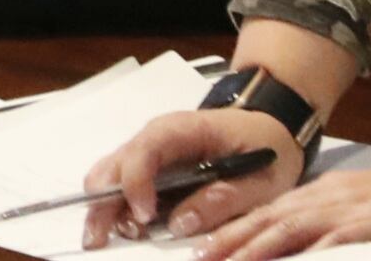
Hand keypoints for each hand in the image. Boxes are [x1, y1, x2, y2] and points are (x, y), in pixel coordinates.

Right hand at [80, 109, 303, 248]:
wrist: (269, 129)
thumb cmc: (265, 148)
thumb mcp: (258, 179)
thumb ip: (221, 200)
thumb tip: (179, 225)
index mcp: (181, 131)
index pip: (145, 149)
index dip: (136, 182)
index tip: (144, 217)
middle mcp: (154, 138)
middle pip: (113, 164)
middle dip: (102, 202)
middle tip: (101, 240)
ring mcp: (149, 153)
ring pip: (108, 175)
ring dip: (104, 208)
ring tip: (112, 239)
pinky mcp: (150, 169)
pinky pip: (121, 186)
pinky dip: (116, 209)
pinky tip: (127, 230)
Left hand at [157, 155, 370, 258]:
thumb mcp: (356, 209)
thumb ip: (324, 227)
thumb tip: (294, 249)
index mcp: (321, 195)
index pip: (267, 213)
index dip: (233, 230)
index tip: (203, 247)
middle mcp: (327, 199)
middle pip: (269, 220)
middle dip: (230, 241)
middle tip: (198, 257)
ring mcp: (349, 211)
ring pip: (290, 230)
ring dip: (255, 249)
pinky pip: (334, 243)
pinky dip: (310, 256)